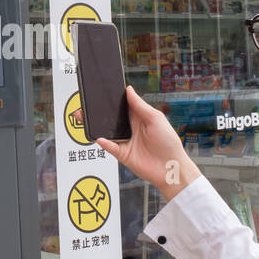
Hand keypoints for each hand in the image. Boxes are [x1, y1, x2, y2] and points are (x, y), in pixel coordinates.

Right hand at [95, 85, 200, 200]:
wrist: (171, 167)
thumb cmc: (169, 143)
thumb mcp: (156, 118)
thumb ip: (140, 105)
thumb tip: (129, 90)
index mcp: (140, 117)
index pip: (124, 105)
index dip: (115, 99)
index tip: (104, 91)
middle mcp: (131, 128)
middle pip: (112, 118)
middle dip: (101, 112)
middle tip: (91, 105)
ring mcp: (126, 141)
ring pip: (107, 132)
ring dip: (98, 126)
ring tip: (88, 118)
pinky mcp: (122, 154)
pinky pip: (110, 146)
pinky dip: (104, 142)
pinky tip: (100, 138)